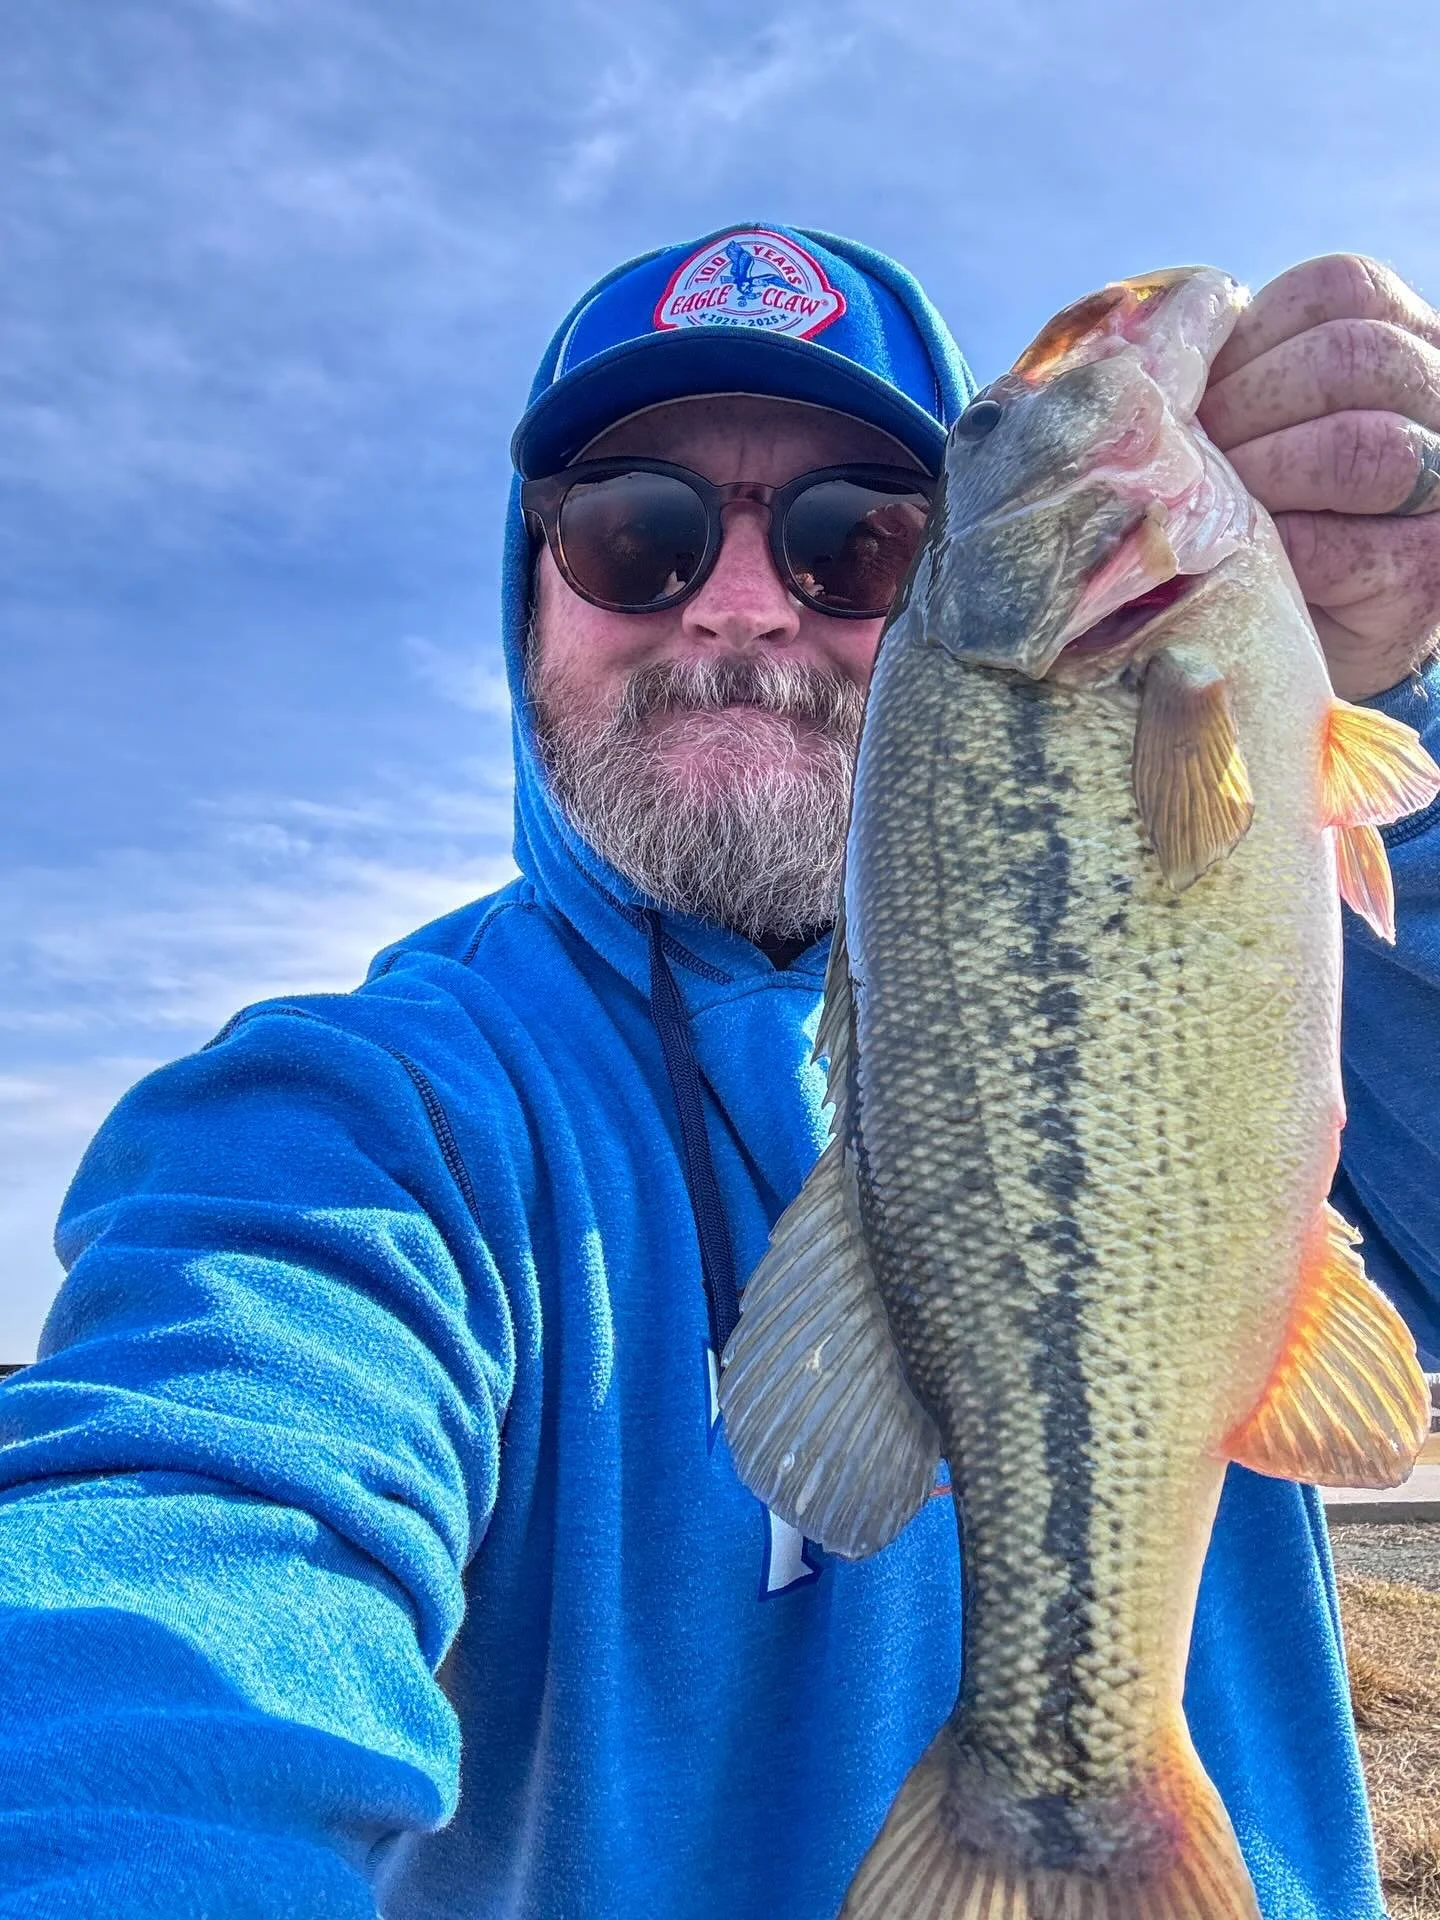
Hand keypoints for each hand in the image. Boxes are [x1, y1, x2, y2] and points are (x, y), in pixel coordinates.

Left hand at [1197, 255, 1439, 699]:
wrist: (1291, 640)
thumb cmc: (1253, 513)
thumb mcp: (1246, 419)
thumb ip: (1226, 370)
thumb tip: (1146, 341)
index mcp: (1405, 337)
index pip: (1338, 287)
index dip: (1245, 337)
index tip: (1192, 396)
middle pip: (1352, 356)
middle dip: (1244, 407)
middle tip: (1184, 463)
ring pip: (1360, 446)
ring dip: (1259, 477)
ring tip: (1210, 509)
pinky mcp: (1425, 575)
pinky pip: (1339, 548)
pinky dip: (1268, 553)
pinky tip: (1234, 562)